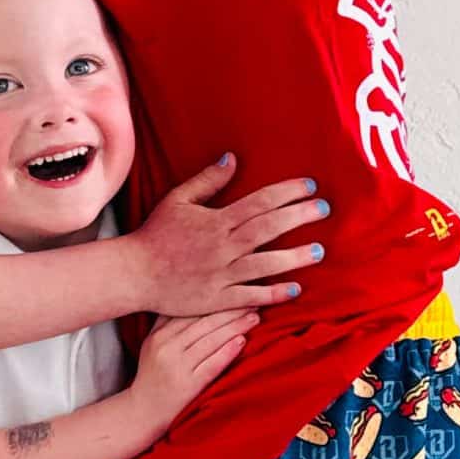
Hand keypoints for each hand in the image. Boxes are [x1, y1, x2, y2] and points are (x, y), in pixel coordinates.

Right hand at [129, 310, 256, 433]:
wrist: (142, 411)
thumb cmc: (152, 376)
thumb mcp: (152, 345)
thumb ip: (166, 324)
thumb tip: (193, 299)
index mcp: (158, 335)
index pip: (192, 311)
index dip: (216, 301)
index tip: (236, 292)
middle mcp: (165, 347)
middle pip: (204, 323)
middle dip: (231, 311)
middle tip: (253, 301)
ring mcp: (176, 366)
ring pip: (210, 340)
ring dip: (235, 327)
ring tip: (254, 318)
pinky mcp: (187, 385)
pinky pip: (212, 364)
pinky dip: (228, 352)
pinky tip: (242, 341)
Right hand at [134, 157, 328, 313]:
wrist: (134, 273)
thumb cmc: (156, 234)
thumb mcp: (177, 200)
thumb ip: (207, 181)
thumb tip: (233, 159)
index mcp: (215, 221)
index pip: (258, 202)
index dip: (287, 193)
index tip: (309, 186)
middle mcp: (222, 247)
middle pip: (268, 228)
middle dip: (299, 217)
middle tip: (324, 210)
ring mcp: (220, 274)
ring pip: (264, 264)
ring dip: (294, 257)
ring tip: (319, 251)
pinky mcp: (216, 299)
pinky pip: (249, 296)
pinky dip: (272, 293)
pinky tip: (295, 289)